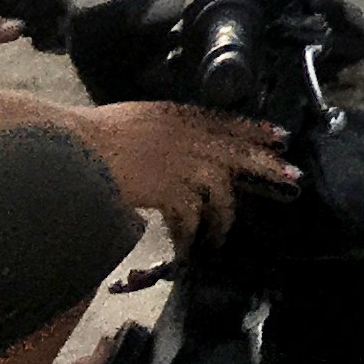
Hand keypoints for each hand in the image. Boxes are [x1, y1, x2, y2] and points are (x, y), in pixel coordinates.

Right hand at [72, 103, 296, 245]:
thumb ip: (160, 132)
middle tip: (292, 176)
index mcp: (177, 116)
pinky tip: (186, 247)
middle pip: (237, 150)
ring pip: (220, 189)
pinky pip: (190, 216)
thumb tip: (172, 150)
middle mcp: (185, 136)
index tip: (279, 136)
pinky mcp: (168, 189)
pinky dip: (189, 234)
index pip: (225, 122)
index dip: (253, 130)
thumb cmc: (89, 137)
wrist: (71, 149)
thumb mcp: (135, 121)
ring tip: (218, 237)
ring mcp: (180, 162)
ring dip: (222, 217)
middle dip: (266, 164)